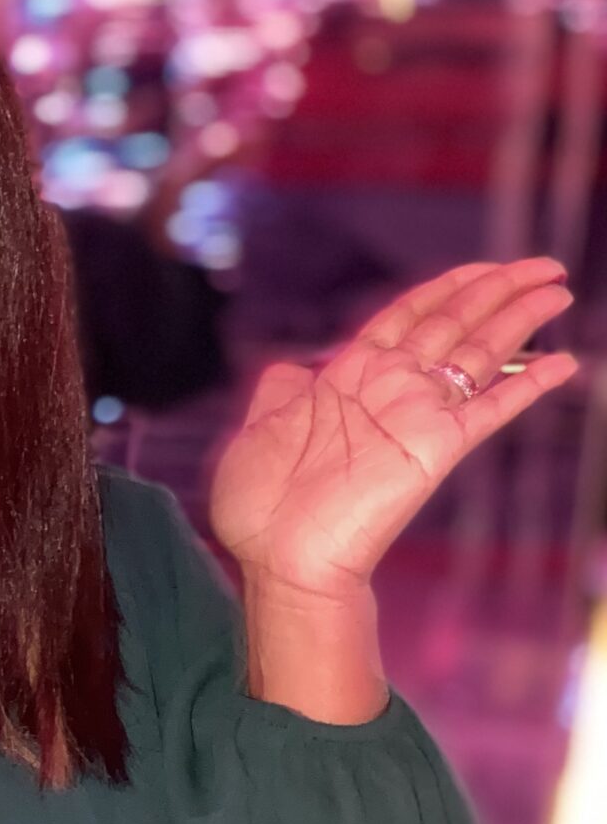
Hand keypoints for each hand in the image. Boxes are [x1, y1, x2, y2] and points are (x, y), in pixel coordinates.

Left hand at [209, 257, 578, 599]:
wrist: (278, 556)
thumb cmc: (261, 504)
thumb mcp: (258, 429)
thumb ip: (280, 391)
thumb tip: (290, 367)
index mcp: (348, 376)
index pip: (409, 316)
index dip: (448, 288)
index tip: (486, 269)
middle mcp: (389, 388)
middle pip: (455, 323)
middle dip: (499, 290)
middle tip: (544, 267)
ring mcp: (416, 416)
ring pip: (478, 352)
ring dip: (519, 319)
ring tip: (558, 290)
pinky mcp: (436, 448)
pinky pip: (490, 409)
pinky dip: (528, 386)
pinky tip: (564, 364)